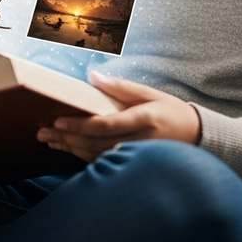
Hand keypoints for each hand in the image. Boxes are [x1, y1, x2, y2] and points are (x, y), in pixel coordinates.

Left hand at [36, 71, 201, 162]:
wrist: (198, 138)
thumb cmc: (171, 111)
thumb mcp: (149, 93)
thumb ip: (120, 87)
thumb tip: (92, 76)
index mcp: (143, 120)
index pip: (106, 125)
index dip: (80, 125)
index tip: (58, 121)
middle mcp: (139, 142)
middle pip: (96, 143)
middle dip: (67, 139)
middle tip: (42, 133)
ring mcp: (137, 157)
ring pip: (97, 156)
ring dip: (70, 149)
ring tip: (48, 142)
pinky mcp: (134, 165)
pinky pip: (104, 163)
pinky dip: (83, 157)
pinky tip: (68, 151)